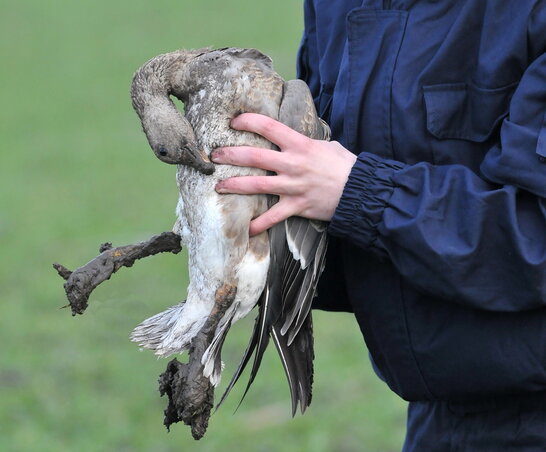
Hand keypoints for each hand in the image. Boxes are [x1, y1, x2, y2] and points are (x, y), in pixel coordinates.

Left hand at [211, 113, 356, 235]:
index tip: (234, 122)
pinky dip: (258, 225)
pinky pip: (273, 218)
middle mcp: (293, 164)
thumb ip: (307, 142)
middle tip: (214, 155)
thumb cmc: (345, 165)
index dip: (248, 121)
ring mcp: (293, 186)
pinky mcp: (296, 206)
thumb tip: (294, 140)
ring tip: (218, 187)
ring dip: (234, 185)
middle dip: (230, 154)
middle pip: (254, 156)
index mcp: (300, 144)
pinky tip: (245, 230)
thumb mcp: (327, 145)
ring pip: (257, 185)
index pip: (268, 127)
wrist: (359, 190)